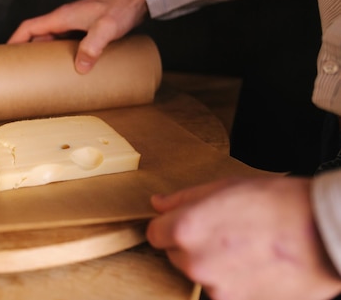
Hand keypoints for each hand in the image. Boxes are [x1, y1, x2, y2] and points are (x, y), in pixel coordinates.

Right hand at [7, 0, 148, 73]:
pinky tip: (65, 66)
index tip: (5, 55)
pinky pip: (65, 42)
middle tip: (21, 71)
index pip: (29, 27)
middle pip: (37, 36)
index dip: (14, 41)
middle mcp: (64, 19)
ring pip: (51, 40)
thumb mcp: (106, 29)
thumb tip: (79, 68)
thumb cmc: (121, 8)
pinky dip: (59, 54)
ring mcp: (74, 24)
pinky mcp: (84, 29)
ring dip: (44, 54)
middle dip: (27, 52)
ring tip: (40, 73)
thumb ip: (92, 47)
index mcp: (62, 16)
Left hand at [146, 177, 340, 299]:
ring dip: (214, 264)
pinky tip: (255, 264)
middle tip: (224, 231)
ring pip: (200, 274)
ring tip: (244, 247)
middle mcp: (194, 262)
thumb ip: (183, 198)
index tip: (185, 222)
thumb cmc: (276, 203)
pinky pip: (223, 289)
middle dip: (192, 244)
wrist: (323, 232)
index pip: (155, 234)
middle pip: (176, 255)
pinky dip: (233, 280)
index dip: (169, 226)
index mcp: (185, 229)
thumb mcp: (223, 187)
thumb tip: (157, 203)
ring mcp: (215, 287)